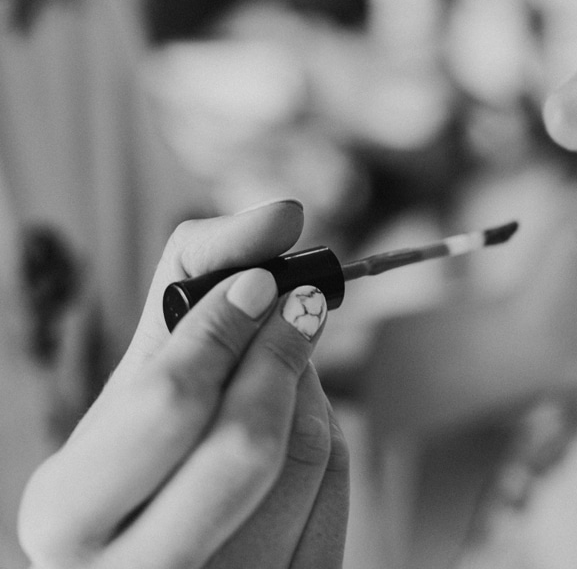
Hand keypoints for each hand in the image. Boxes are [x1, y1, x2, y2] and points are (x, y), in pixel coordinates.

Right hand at [18, 200, 348, 568]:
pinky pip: (337, 512)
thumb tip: (284, 213)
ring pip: (307, 469)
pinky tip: (301, 429)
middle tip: (306, 301)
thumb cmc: (142, 451)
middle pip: (246, 447)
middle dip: (283, 359)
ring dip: (314, 398)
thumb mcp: (139, 379)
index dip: (224, 332)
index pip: (165, 406)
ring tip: (290, 360)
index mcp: (67, 509)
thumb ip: (192, 286)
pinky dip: (331, 453)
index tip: (266, 277)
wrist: (147, 555)